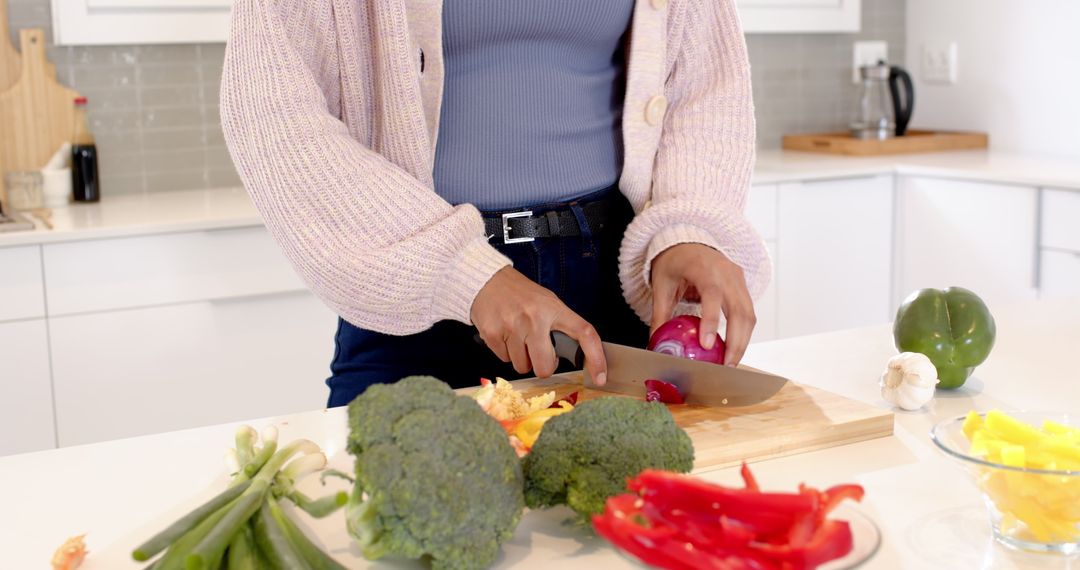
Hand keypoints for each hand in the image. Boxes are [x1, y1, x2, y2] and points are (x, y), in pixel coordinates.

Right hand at [471, 267, 607, 383]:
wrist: (486, 280)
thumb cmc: (519, 294)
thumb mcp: (547, 302)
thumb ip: (560, 326)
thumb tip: (574, 355)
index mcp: (554, 309)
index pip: (584, 334)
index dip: (596, 358)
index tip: (600, 376)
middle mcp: (534, 318)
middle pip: (545, 367)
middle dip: (542, 366)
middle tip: (538, 351)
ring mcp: (512, 327)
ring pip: (522, 366)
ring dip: (522, 358)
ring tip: (518, 336)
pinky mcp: (492, 334)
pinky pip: (504, 360)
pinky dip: (506, 352)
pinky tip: (505, 334)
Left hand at [650, 243, 755, 365]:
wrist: (688, 241)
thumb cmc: (674, 262)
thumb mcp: (661, 286)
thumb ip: (660, 315)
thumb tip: (655, 344)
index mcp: (703, 268)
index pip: (712, 294)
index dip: (711, 320)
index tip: (707, 345)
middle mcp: (726, 272)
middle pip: (739, 310)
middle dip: (735, 342)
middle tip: (725, 366)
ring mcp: (738, 278)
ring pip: (749, 314)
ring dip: (743, 341)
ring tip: (731, 363)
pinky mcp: (743, 286)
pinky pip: (749, 312)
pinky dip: (744, 333)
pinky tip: (734, 349)